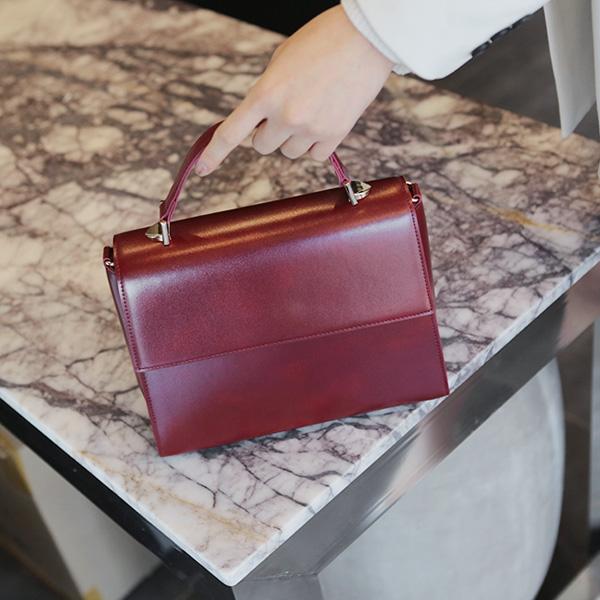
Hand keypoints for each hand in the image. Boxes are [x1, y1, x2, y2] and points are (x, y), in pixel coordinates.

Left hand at [195, 5, 393, 175]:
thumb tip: (261, 122)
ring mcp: (310, 129)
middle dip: (268, 132)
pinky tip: (326, 118)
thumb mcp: (281, 61)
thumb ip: (266, 93)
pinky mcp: (334, 135)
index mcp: (265, 93)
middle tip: (285, 110)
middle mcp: (285, 116)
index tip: (202, 169)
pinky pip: (314, 155)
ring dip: (293, 138)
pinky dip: (316, 143)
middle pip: (262, 146)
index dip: (214, 154)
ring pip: (289, 152)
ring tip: (312, 108)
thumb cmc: (321, 41)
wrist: (366, 39)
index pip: (231, 133)